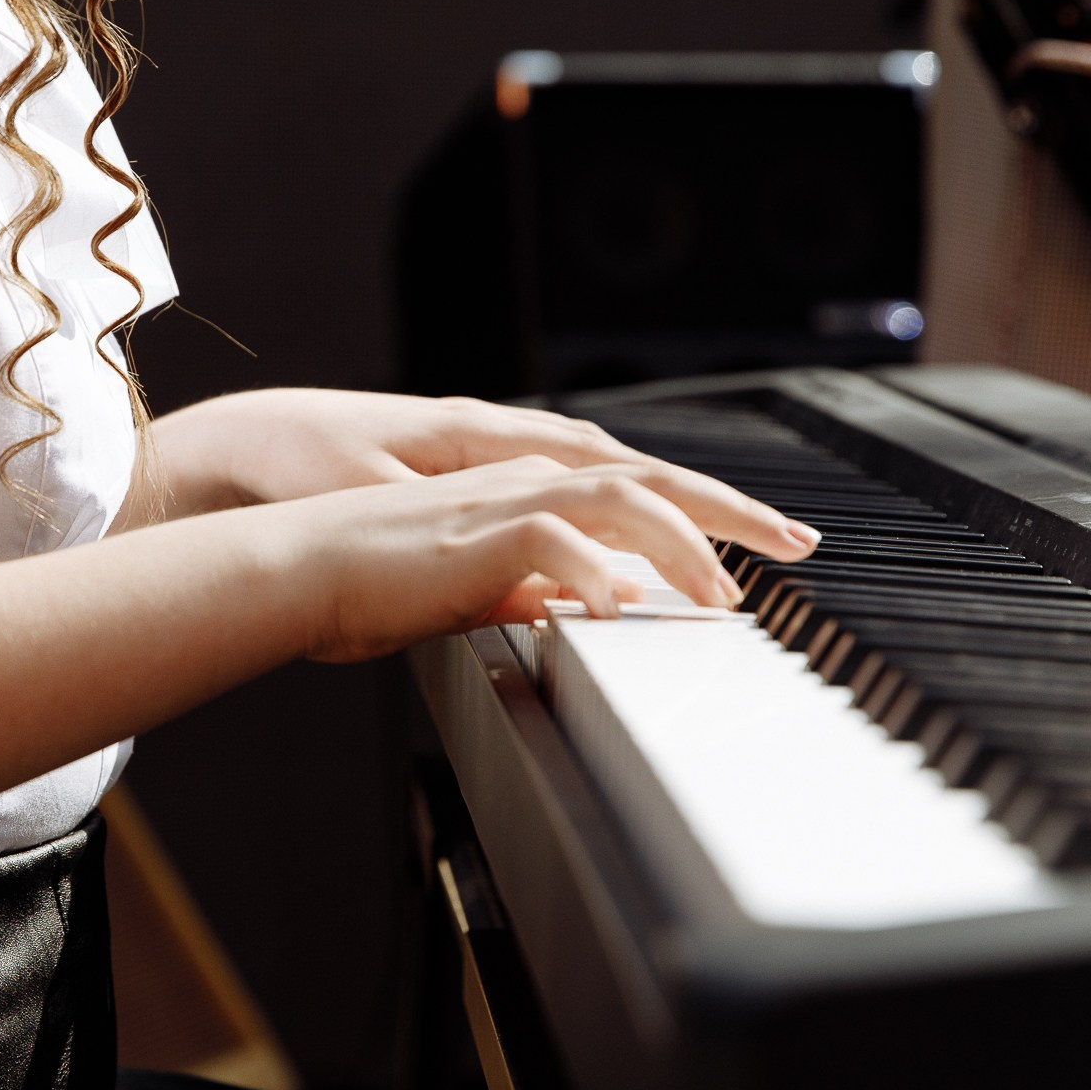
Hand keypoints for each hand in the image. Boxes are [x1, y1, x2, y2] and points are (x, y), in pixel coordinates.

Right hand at [277, 453, 815, 661]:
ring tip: (724, 595)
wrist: (295, 563)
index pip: (639, 492)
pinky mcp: (477, 532)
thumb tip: (590, 606)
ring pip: (624, 499)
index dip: (706, 516)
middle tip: (796, 544)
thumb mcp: (471, 591)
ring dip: (684, 545)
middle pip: (655, 480)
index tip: (759, 551)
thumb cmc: (368, 581)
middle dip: (732, 513)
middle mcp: (528, 481)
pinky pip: (556, 543)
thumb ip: (530, 590)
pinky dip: (598, 572)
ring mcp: (505, 501)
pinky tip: (624, 609)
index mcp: (529, 490)